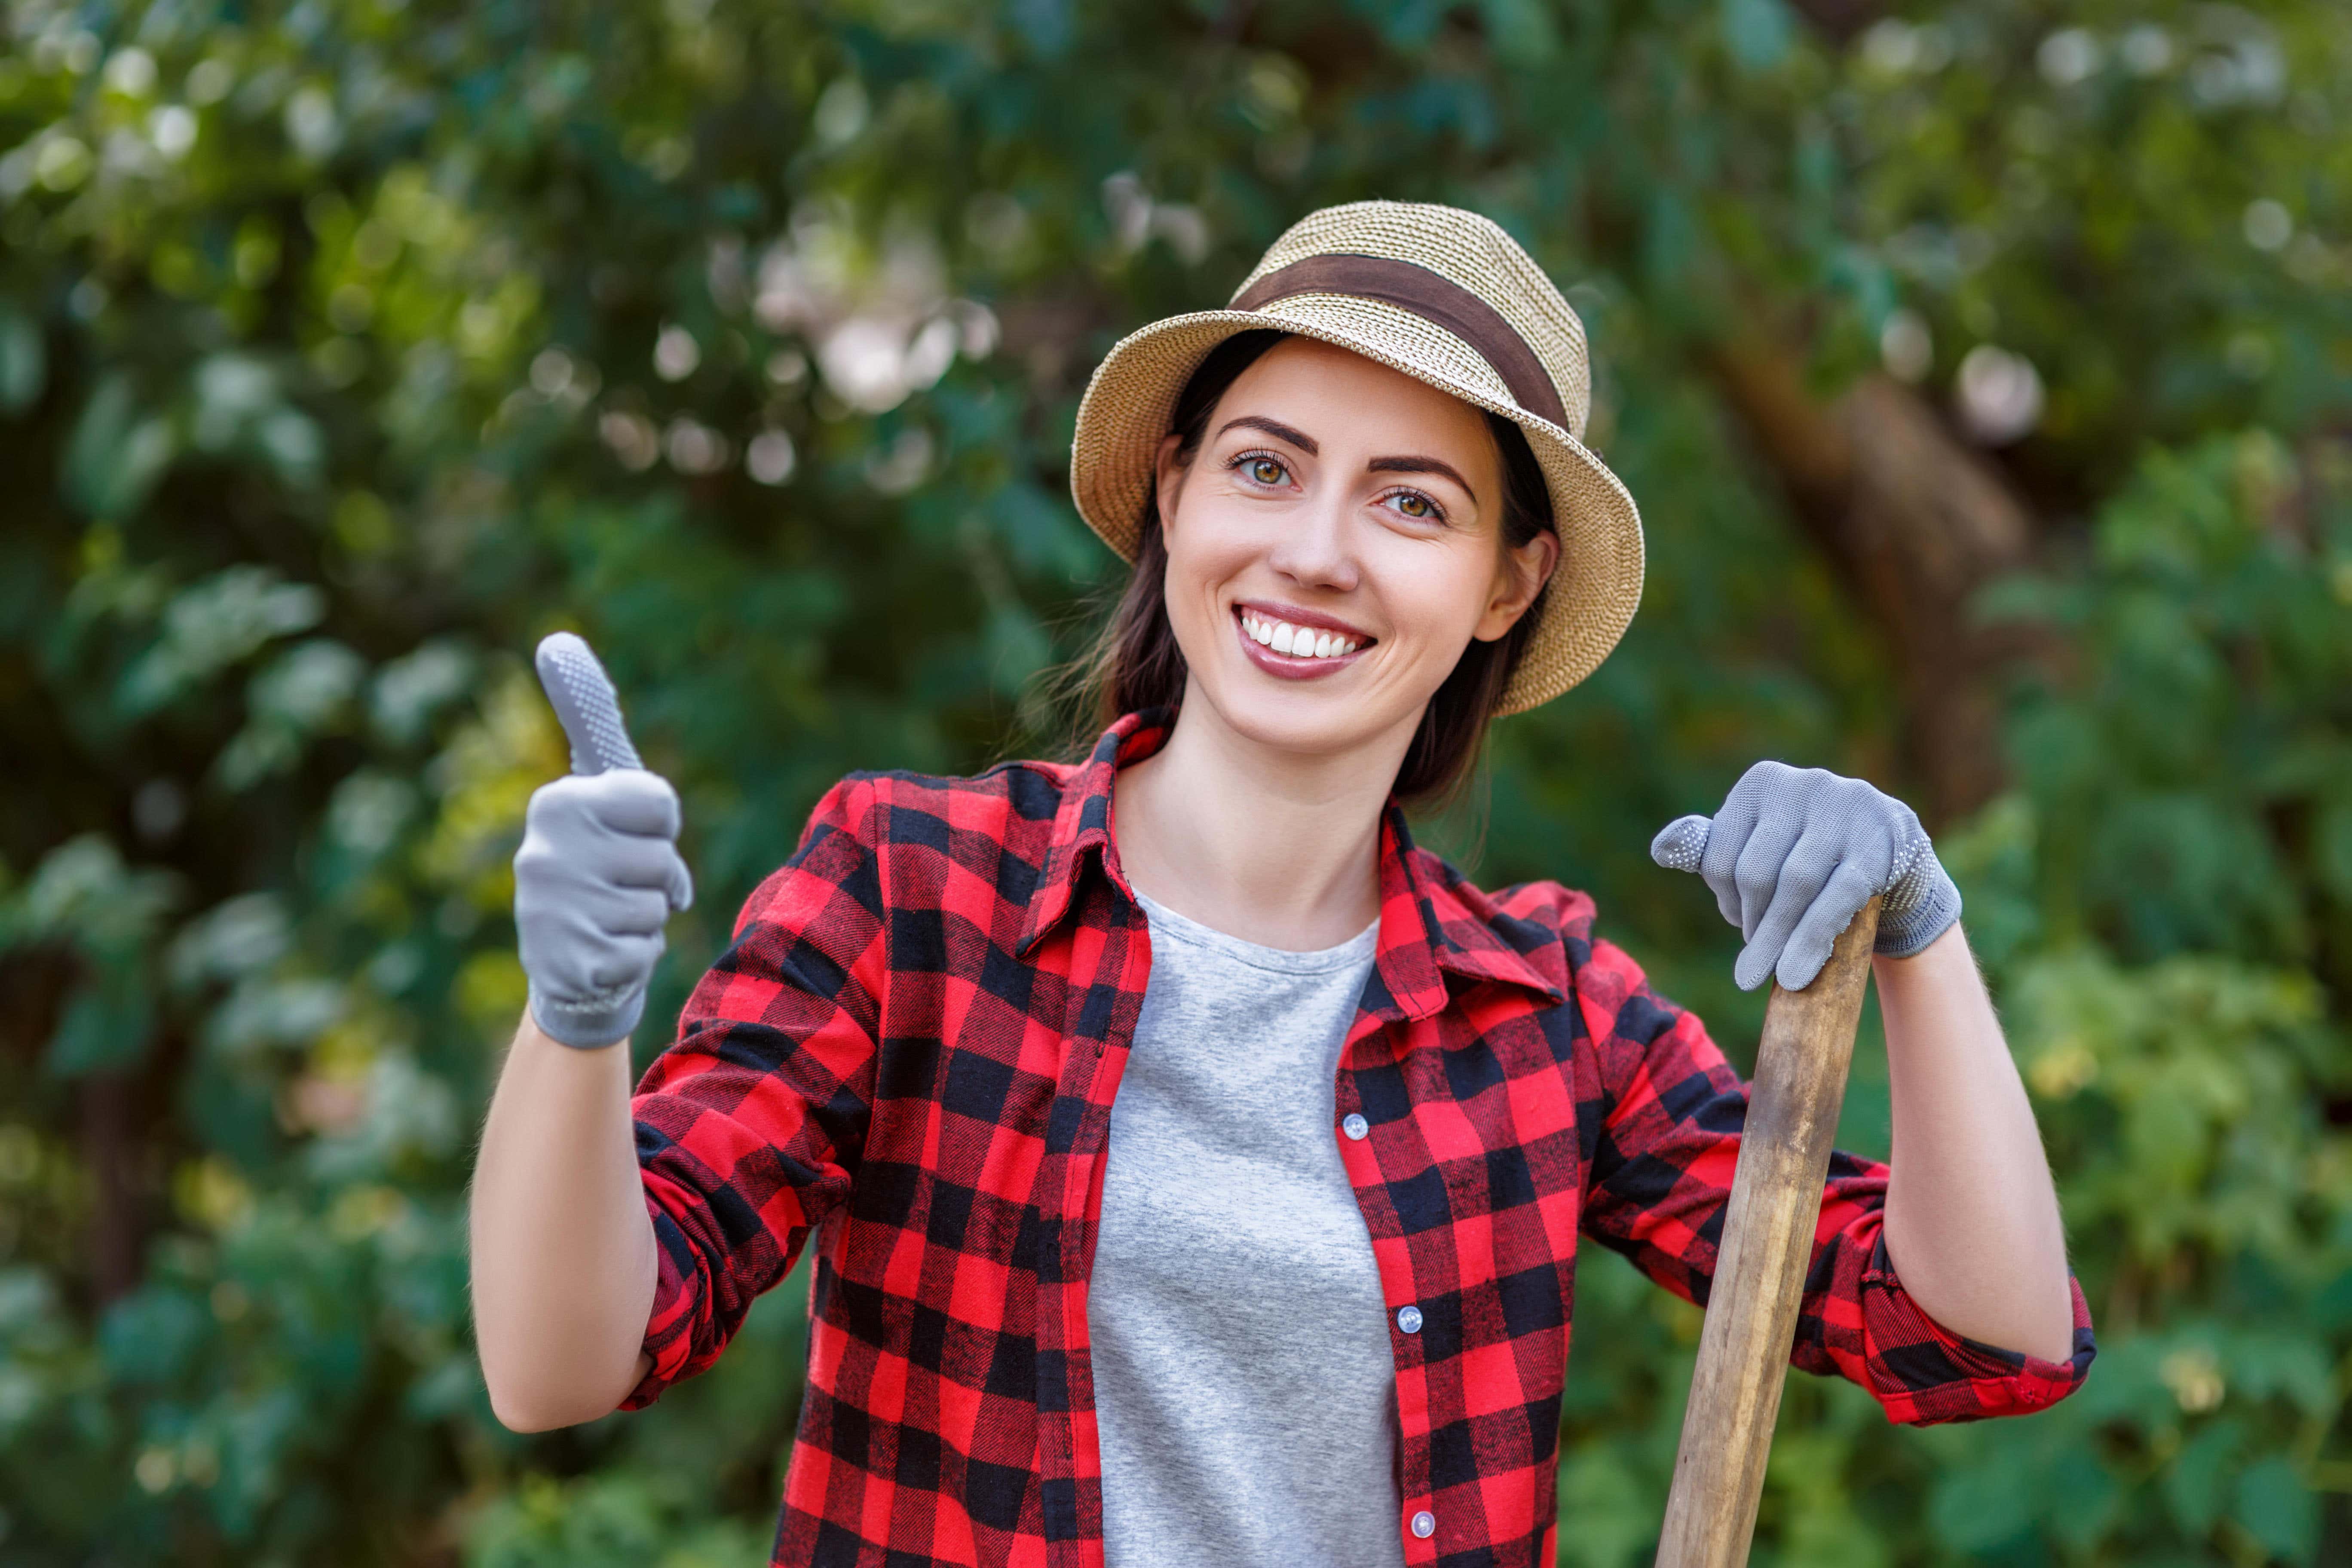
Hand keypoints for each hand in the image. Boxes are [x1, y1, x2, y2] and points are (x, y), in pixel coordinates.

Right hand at [514, 633, 693, 1047]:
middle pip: (662, 857)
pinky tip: (604, 954)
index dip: (659, 825)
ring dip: (646, 918)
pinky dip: (637, 958)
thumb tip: (556, 639)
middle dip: (655, 876)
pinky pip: (647, 950)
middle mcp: (545, 849)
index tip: (629, 834)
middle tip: (617, 886)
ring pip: (657, 906)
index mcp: (559, 802)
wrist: (567, 967)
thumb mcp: (600, 790)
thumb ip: (588, 718)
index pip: (660, 803)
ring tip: (609, 920)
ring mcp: (555, 908)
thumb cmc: (599, 864)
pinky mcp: (573, 960)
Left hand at [1649, 761, 1960, 991]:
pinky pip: (1837, 898)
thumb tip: (1662, 848)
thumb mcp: (1759, 842)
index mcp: (1762, 782)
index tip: (1735, 921)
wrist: (1893, 853)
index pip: (1720, 853)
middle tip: (1752, 963)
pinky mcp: (1879, 844)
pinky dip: (1812, 939)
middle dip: (1752, 923)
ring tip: (1767, 977)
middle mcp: (1804, 784)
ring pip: (1796, 886)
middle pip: (1756, 871)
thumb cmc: (1809, 851)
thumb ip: (1711, 847)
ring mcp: (1846, 810)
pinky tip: (1796, 973)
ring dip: (1778, 939)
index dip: (1723, 898)